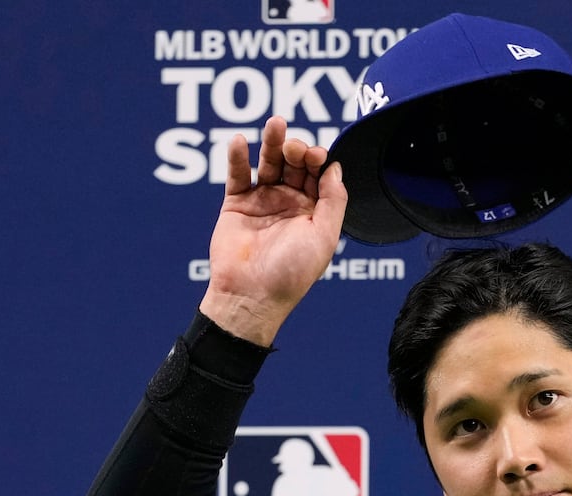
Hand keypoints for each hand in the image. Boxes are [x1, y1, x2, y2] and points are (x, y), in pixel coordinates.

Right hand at [199, 116, 347, 346]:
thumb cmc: (292, 272)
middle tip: (296, 148)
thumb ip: (334, 201)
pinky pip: (238, 175)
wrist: (251, 295)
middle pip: (295, 165)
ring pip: (268, 164)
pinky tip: (241, 141)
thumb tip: (335, 167)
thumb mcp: (324, 237)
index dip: (320, 160)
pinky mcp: (236, 204)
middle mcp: (290, 203)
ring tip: (275, 123)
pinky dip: (238, 157)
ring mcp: (263, 201)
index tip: (318, 155)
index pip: (319, 175)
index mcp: (315, 212)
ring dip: (272, 143)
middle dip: (298, 150)